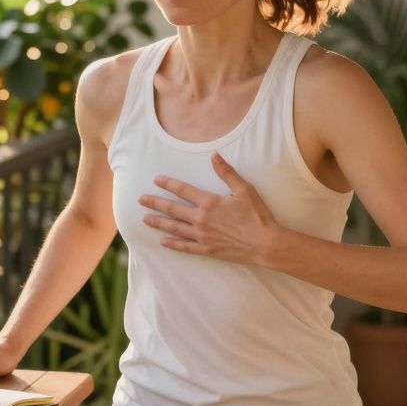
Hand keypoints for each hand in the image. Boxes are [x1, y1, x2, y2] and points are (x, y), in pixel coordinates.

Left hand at [138, 152, 279, 263]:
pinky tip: (162, 242)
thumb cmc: (257, 215)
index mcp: (209, 202)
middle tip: (141, 200)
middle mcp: (201, 219)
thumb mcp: (245, 190)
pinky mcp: (207, 249)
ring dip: (158, 223)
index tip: (155, 180)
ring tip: (145, 219)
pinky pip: (185, 247)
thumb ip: (227, 173)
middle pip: (172, 209)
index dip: (168, 184)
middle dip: (155, 203)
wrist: (265, 243)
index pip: (183, 190)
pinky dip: (173, 244)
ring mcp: (202, 235)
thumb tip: (214, 156)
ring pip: (174, 228)